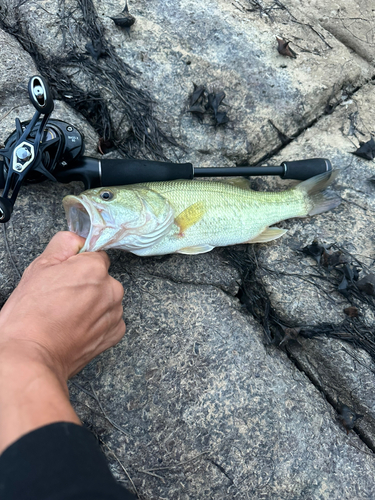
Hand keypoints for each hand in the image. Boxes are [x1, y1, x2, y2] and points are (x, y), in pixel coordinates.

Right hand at [0, 231, 124, 379]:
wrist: (31, 356)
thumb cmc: (30, 315)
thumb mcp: (38, 267)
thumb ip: (64, 244)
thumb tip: (77, 238)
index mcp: (94, 268)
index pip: (94, 256)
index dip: (77, 266)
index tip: (64, 278)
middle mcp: (111, 288)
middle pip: (102, 278)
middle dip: (87, 285)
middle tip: (61, 300)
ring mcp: (115, 313)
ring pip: (106, 299)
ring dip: (93, 304)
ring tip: (66, 317)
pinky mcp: (115, 334)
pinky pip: (110, 320)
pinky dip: (98, 323)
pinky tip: (77, 328)